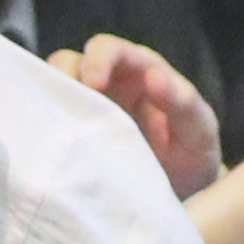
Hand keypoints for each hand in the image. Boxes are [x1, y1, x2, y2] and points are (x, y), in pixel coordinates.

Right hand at [51, 35, 221, 195]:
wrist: (181, 194)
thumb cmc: (192, 154)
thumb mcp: (199, 131)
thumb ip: (184, 105)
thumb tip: (154, 78)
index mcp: (139, 71)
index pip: (109, 50)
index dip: (97, 60)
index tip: (93, 82)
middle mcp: (107, 85)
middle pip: (69, 63)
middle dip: (61, 77)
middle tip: (63, 105)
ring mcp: (86, 110)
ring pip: (52, 92)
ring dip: (47, 104)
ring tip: (51, 129)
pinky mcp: (72, 138)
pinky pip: (49, 127)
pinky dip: (44, 132)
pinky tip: (46, 148)